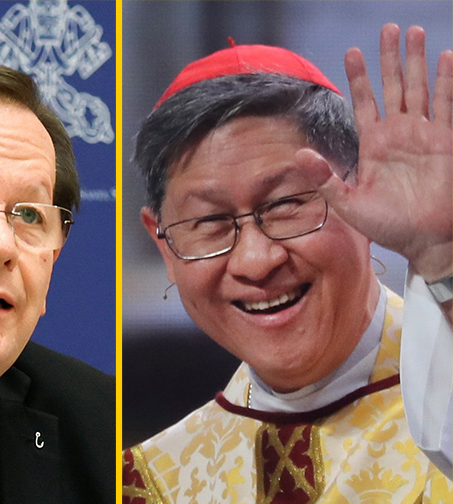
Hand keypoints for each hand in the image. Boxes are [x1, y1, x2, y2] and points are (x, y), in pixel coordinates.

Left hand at [296, 24, 452, 281]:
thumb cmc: (387, 227)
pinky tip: (445, 57)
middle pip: (393, 86)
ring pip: (419, 88)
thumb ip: (325, 178)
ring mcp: (424, 135)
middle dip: (390, 58)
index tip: (352, 52)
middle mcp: (398, 134)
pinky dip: (447, 81)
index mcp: (373, 145)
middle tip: (388, 28)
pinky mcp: (446, 141)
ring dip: (416, 60)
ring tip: (412, 32)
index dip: (359, 78)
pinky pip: (447, 105)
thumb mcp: (348, 203)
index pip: (364, 102)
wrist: (424, 241)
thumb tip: (300, 154)